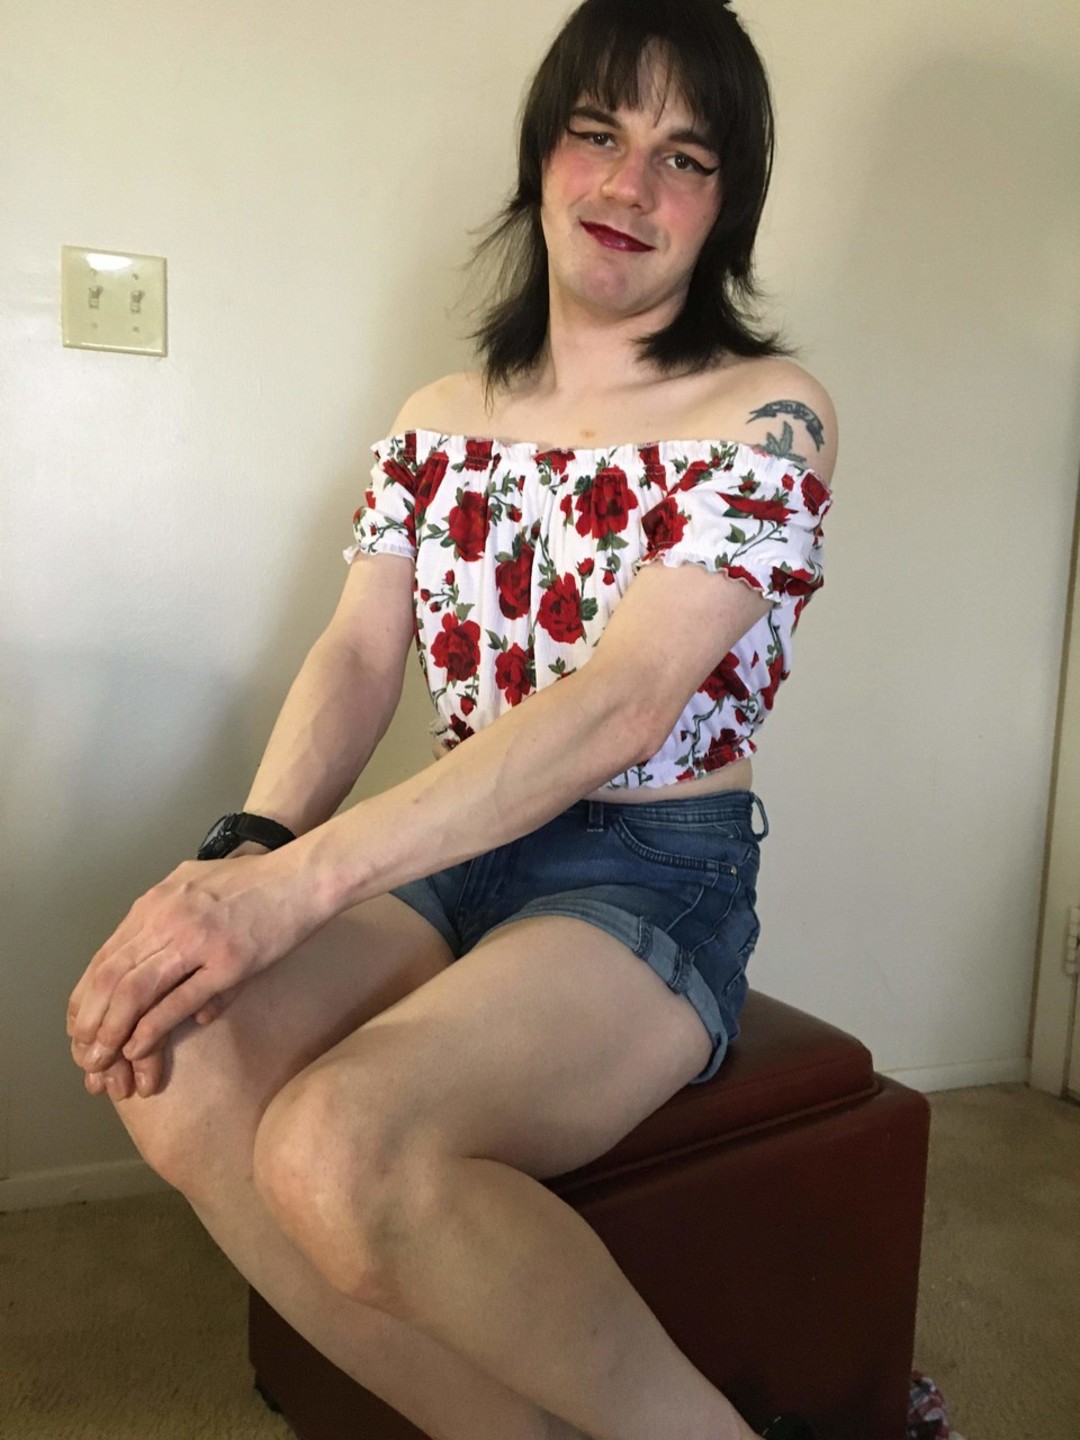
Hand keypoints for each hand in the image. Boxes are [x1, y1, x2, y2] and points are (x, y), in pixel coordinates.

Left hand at [67, 850, 314, 1083]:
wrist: (304, 875)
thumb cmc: (259, 884)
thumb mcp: (203, 892)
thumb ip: (181, 934)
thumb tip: (187, 993)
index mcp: (157, 902)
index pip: (104, 956)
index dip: (85, 998)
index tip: (79, 1028)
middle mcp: (166, 917)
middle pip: (109, 976)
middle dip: (89, 1022)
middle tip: (84, 1055)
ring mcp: (195, 939)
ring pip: (133, 991)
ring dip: (111, 1031)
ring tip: (102, 1060)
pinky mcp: (226, 962)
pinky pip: (175, 1002)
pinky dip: (150, 1030)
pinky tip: (138, 1050)